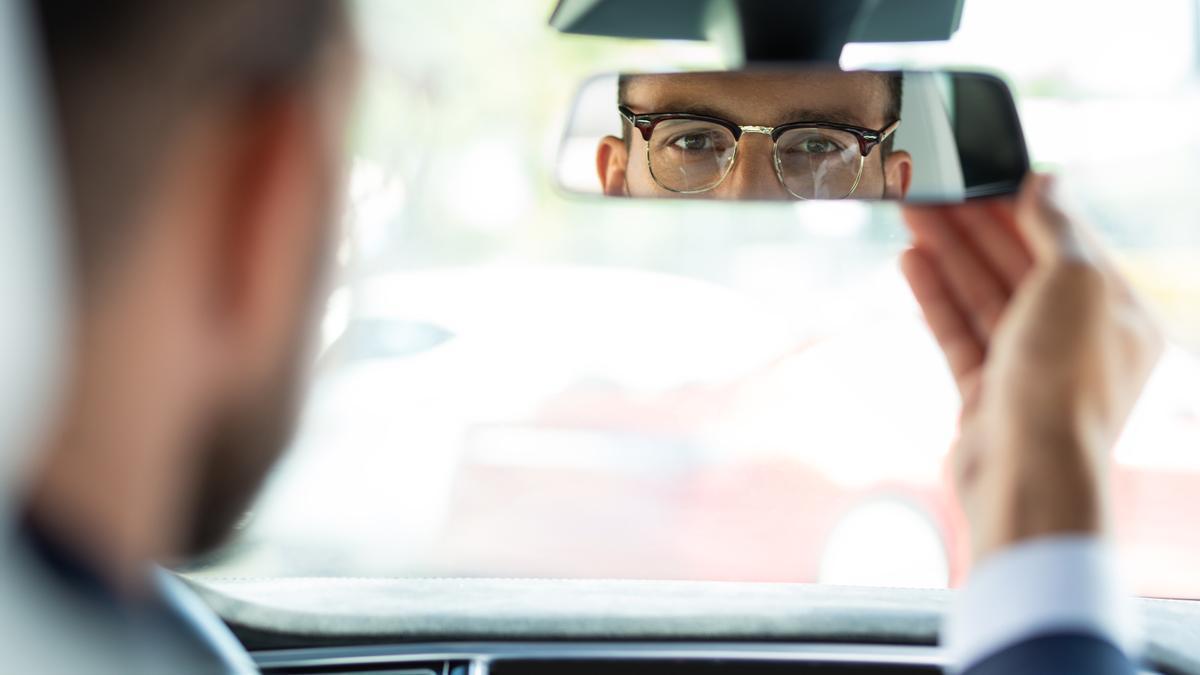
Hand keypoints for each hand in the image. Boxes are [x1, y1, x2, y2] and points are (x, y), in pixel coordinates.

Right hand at [900, 174, 1162, 563]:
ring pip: (984, 296)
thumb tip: (1046, 181)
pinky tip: (909, 262)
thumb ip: (1057, 228)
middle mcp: (1077, 339)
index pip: (1068, 245)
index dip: (1023, 207)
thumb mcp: (1076, 282)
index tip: (984, 175)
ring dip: (948, 253)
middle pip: (1018, 267)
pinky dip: (935, 297)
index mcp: (1119, 314)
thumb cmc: (1065, 378)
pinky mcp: (985, 392)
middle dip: (974, 226)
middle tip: (932, 188)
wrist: (1028, 472)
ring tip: (911, 214)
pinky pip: (959, 332)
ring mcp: (1028, 367)